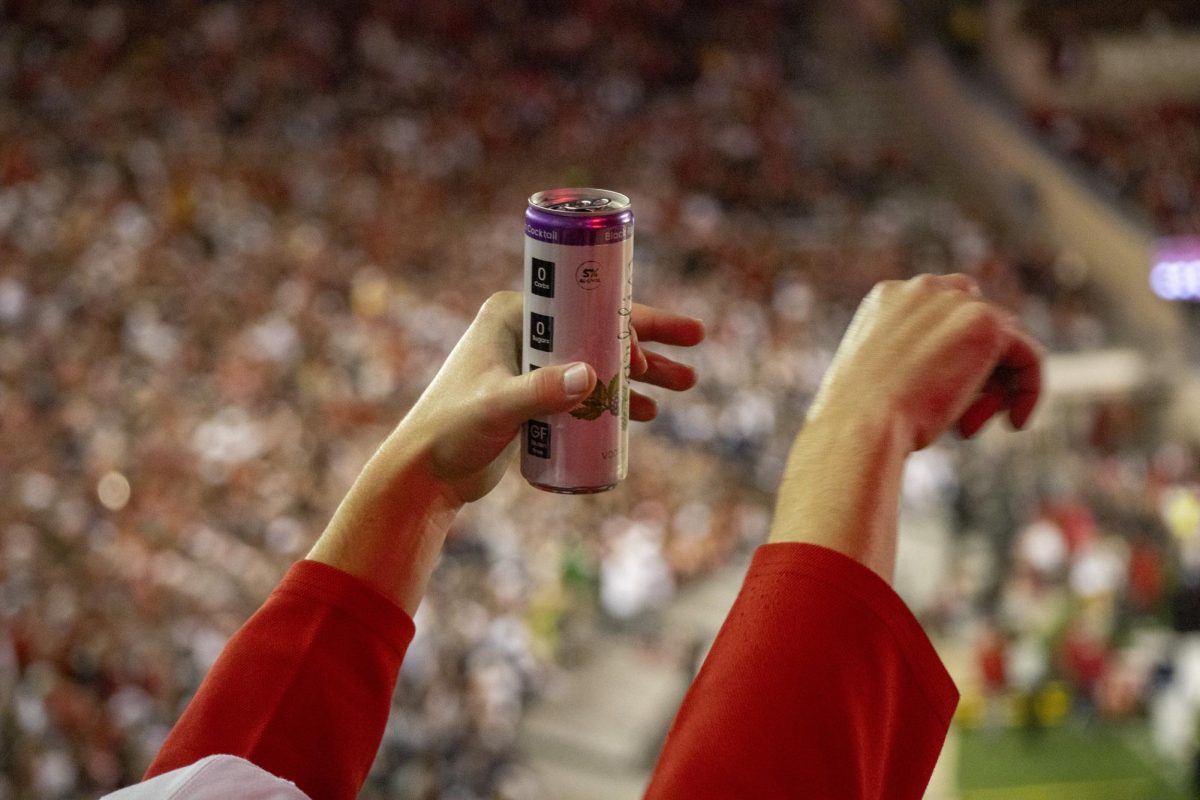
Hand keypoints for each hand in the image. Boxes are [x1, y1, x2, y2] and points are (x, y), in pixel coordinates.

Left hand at [398, 290, 704, 503]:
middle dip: (651, 342)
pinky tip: (644, 413)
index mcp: (513, 314)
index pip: (583, 307)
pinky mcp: (532, 397)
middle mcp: (525, 332)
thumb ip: (539, 392)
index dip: (626, 322)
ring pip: (599, 361)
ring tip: (684, 386)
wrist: (424, 474)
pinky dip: (616, 398)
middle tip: (696, 348)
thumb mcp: (497, 408)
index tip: (649, 351)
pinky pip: (586, 390)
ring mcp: (530, 365)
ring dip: (642, 373)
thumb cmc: (450, 432)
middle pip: (600, 329)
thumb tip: (592, 378)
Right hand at [807, 273, 1041, 451]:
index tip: (940, 400)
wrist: (860, 426)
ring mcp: (954, 302)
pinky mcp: (986, 324)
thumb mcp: (877, 379)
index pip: (942, 314)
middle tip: (962, 422)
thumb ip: (910, 361)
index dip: (951, 358)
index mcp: (887, 298)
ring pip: (1002, 342)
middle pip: (976, 323)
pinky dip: (1028, 389)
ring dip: (994, 388)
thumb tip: (950, 375)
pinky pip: (1028, 355)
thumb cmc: (860, 419)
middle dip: (976, 374)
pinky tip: (1015, 423)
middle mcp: (920, 289)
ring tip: (968, 428)